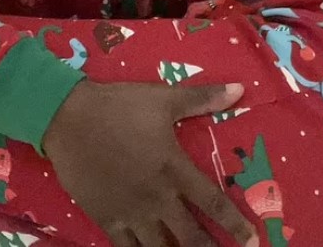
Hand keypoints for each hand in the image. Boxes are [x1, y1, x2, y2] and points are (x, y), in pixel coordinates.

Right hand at [43, 80, 258, 246]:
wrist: (69, 118)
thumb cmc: (120, 107)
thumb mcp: (164, 99)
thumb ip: (203, 99)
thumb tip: (241, 90)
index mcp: (174, 168)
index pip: (212, 202)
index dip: (234, 224)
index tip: (252, 239)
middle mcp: (157, 197)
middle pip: (190, 236)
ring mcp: (131, 212)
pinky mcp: (106, 218)